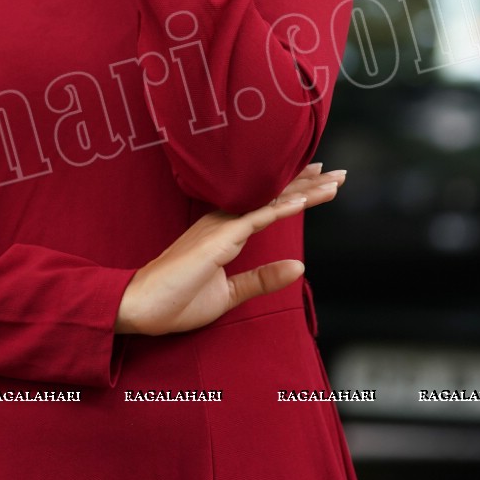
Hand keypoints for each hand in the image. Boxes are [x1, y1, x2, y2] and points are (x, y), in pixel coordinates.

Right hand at [114, 162, 346, 336]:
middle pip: (272, 195)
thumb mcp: (229, 293)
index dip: (295, 190)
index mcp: (224, 230)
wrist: (140, 307)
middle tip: (338, 172)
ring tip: (332, 181)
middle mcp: (223, 221)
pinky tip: (302, 202)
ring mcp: (219, 228)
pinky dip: (279, 209)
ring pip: (268, 202)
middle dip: (307, 183)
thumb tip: (299, 268)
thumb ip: (262, 279)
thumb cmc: (176, 300)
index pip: (267, 204)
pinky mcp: (216, 241)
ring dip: (303, 191)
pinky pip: (254, 220)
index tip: (321, 179)